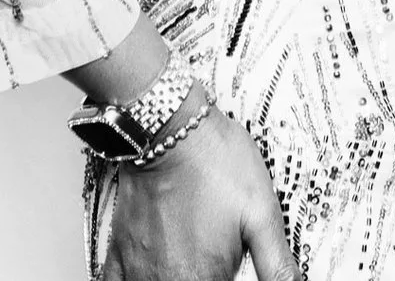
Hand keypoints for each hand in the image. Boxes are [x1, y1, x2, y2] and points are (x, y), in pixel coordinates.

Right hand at [98, 104, 298, 280]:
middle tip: (213, 246)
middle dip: (208, 275)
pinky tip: (152, 269)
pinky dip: (135, 280)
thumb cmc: (217, 162)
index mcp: (205, 278)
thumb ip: (276, 263)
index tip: (230, 264)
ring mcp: (139, 270)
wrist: (169, 129)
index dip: (229, 276)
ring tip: (190, 250)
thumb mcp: (263, 213)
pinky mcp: (118, 253)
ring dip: (175, 275)